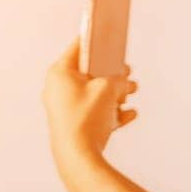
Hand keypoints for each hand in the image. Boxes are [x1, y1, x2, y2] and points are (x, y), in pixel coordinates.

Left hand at [42, 35, 138, 171]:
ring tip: (132, 91)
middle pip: (89, 72)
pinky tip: (129, 113)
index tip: (109, 34)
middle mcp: (58, 88)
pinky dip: (111, 111)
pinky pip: (95, 111)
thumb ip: (119, 79)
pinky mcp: (73, 124)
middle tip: (126, 70)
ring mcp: (65, 107)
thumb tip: (126, 82)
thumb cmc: (86, 118)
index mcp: (60, 73)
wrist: (78, 156)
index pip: (79, 47)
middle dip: (112, 73)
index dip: (98, 40)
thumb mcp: (108, 89)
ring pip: (94, 92)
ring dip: (115, 92)